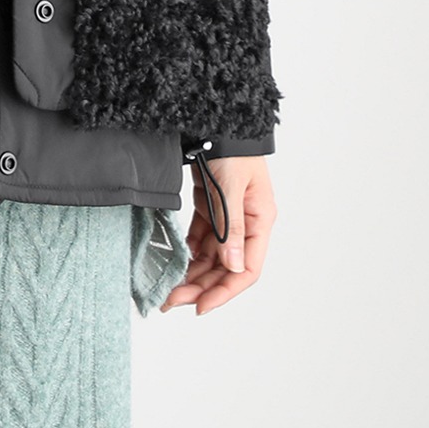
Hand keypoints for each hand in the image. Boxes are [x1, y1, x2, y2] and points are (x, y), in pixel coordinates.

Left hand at [159, 156, 276, 315]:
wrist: (218, 120)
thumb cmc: (231, 149)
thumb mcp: (230, 188)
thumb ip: (231, 227)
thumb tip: (233, 267)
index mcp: (259, 222)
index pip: (246, 270)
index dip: (225, 292)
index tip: (201, 307)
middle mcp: (246, 224)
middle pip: (225, 268)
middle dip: (201, 287)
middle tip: (171, 300)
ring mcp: (228, 217)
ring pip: (211, 256)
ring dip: (193, 273)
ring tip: (169, 288)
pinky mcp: (211, 207)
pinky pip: (201, 238)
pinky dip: (189, 252)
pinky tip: (175, 263)